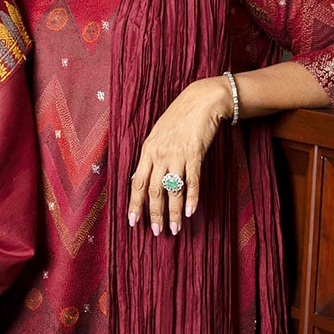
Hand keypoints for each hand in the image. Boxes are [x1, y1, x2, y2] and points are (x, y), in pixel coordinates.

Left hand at [127, 75, 233, 235]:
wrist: (200, 101)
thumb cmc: (178, 119)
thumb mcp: (157, 136)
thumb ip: (149, 158)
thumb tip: (139, 178)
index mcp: (147, 151)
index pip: (137, 183)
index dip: (134, 204)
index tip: (133, 222)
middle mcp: (159, 155)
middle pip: (153, 190)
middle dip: (154, 213)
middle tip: (157, 232)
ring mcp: (177, 155)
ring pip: (172, 190)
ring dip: (173, 212)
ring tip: (174, 228)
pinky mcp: (195, 154)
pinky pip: (192, 181)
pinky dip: (191, 198)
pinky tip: (190, 212)